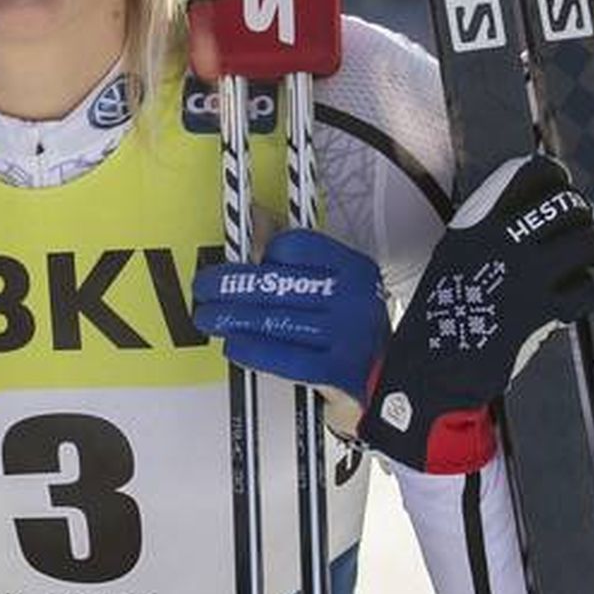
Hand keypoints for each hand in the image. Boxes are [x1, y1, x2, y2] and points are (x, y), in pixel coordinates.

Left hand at [192, 227, 388, 397]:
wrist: (389, 378)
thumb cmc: (351, 326)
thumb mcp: (333, 283)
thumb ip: (296, 253)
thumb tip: (255, 215)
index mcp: (353, 267)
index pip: (296, 245)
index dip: (263, 250)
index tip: (244, 261)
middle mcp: (353, 297)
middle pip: (277, 283)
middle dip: (230, 285)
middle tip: (204, 289)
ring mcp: (348, 334)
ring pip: (276, 320)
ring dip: (232, 318)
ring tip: (208, 318)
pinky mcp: (339, 371)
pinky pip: (285, 358)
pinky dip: (253, 350)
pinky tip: (234, 345)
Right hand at [365, 156, 593, 472]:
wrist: (429, 366)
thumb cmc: (440, 312)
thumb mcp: (453, 256)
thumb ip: (487, 231)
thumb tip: (531, 210)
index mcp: (476, 222)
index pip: (532, 173)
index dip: (556, 176)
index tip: (561, 187)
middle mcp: (502, 240)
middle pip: (568, 205)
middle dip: (580, 217)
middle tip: (577, 231)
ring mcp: (525, 274)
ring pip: (587, 243)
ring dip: (589, 252)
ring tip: (578, 264)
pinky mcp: (542, 309)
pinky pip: (584, 289)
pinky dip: (581, 295)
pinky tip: (566, 303)